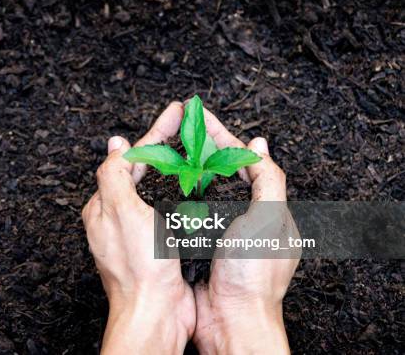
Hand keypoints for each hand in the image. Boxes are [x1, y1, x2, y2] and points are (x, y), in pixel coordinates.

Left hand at [82, 102, 194, 353]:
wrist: (156, 313)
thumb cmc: (139, 267)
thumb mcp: (121, 211)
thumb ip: (114, 174)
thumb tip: (115, 143)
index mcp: (104, 206)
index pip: (128, 158)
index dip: (154, 132)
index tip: (177, 112)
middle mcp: (116, 218)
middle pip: (140, 170)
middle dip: (163, 145)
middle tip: (186, 124)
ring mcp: (135, 233)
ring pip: (153, 189)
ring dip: (171, 168)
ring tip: (189, 149)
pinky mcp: (153, 248)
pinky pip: (165, 211)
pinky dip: (179, 194)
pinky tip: (189, 190)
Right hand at [192, 108, 299, 353]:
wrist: (231, 318)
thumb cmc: (253, 274)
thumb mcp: (268, 220)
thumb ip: (268, 181)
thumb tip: (259, 145)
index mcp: (267, 210)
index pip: (243, 162)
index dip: (221, 136)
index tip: (199, 117)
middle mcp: (246, 219)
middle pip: (224, 173)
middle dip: (204, 148)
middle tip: (181, 127)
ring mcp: (223, 233)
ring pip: (205, 191)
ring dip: (189, 169)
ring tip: (172, 148)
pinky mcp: (202, 246)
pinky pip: (190, 214)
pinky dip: (179, 197)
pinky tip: (166, 187)